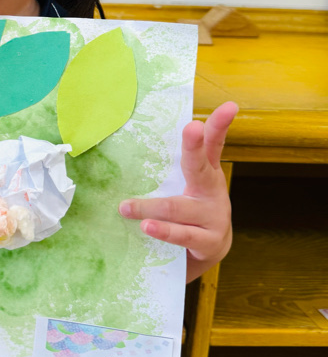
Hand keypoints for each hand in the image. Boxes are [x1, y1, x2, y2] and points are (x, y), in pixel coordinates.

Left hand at [118, 101, 237, 282]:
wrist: (209, 250)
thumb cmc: (190, 211)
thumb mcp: (187, 186)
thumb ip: (170, 169)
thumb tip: (128, 146)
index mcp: (207, 173)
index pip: (214, 145)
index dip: (220, 125)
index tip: (229, 106)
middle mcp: (212, 191)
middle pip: (200, 166)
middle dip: (195, 145)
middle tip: (192, 127)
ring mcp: (213, 217)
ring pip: (178, 208)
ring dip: (150, 207)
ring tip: (126, 207)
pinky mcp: (209, 242)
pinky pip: (182, 235)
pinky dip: (163, 231)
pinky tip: (146, 227)